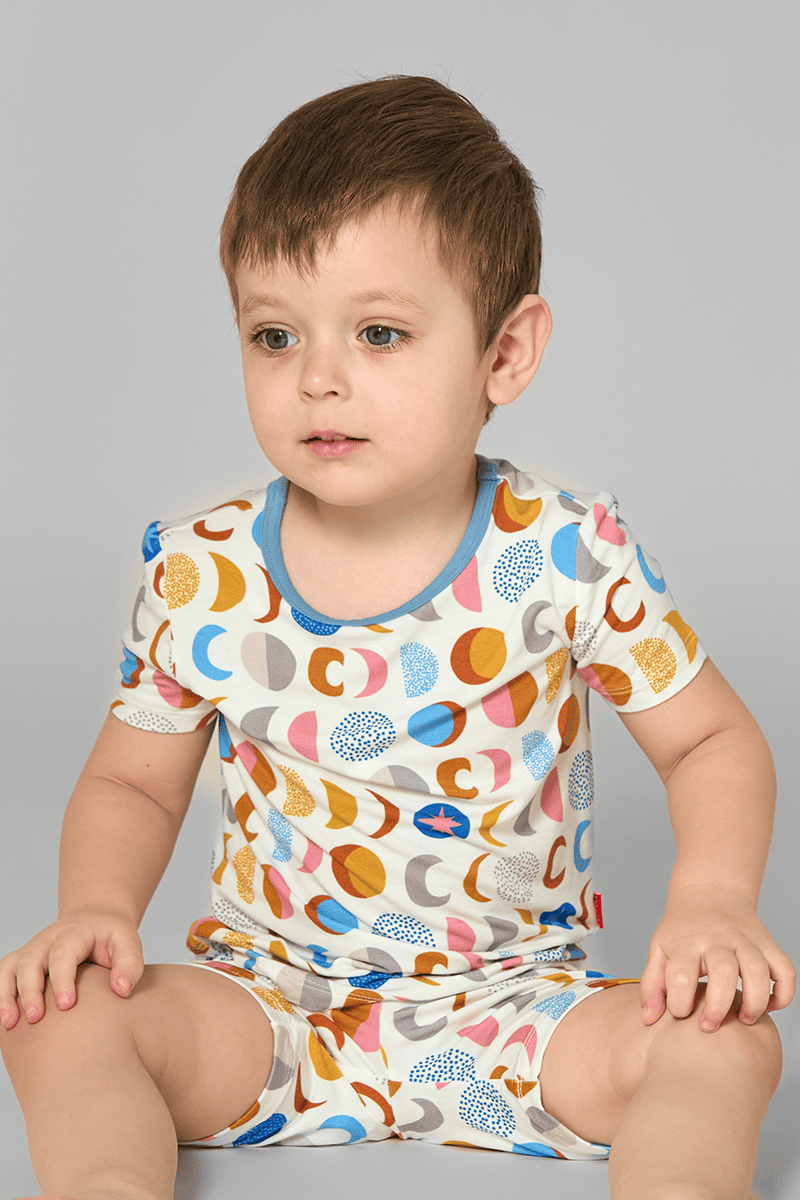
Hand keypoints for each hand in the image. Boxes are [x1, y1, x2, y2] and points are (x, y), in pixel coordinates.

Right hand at [0, 911, 143, 1028]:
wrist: (95, 921)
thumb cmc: (113, 938)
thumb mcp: (129, 943)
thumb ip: (130, 964)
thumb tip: (121, 991)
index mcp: (75, 932)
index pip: (63, 953)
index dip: (62, 979)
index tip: (66, 1005)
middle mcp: (48, 939)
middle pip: (30, 960)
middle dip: (30, 990)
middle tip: (35, 1018)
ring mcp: (33, 949)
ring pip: (10, 967)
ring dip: (6, 994)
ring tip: (10, 1023)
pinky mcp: (23, 961)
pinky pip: (3, 975)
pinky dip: (1, 995)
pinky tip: (5, 1021)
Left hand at [639, 885, 795, 1031]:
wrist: (710, 892)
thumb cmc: (682, 929)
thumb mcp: (659, 949)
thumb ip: (652, 984)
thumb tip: (649, 1020)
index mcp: (687, 943)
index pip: (681, 975)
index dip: (679, 1003)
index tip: (680, 1013)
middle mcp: (718, 940)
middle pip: (723, 972)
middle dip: (718, 1006)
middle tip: (710, 1025)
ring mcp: (746, 940)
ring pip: (758, 970)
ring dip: (755, 1001)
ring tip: (744, 1019)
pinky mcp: (768, 944)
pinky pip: (785, 970)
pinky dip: (783, 993)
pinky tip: (769, 1005)